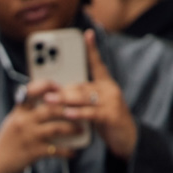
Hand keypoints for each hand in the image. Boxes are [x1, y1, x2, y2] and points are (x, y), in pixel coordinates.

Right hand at [0, 85, 79, 172]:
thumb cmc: (6, 142)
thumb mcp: (12, 121)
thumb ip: (27, 111)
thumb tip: (48, 104)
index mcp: (18, 111)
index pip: (32, 90)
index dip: (48, 86)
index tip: (60, 87)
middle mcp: (24, 121)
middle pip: (51, 108)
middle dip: (70, 107)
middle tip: (82, 108)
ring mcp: (29, 136)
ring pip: (57, 127)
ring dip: (72, 128)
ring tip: (80, 129)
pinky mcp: (34, 152)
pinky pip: (56, 150)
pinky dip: (67, 151)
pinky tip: (73, 152)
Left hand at [57, 31, 137, 159]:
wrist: (127, 139)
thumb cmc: (107, 121)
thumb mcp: (94, 107)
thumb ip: (82, 98)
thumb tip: (59, 94)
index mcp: (105, 84)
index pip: (97, 63)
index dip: (92, 49)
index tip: (87, 34)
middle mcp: (110, 89)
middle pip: (82, 86)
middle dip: (62, 90)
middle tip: (46, 92)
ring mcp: (113, 101)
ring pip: (85, 98)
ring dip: (66, 100)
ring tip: (51, 101)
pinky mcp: (113, 115)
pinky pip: (92, 113)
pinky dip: (79, 113)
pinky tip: (68, 113)